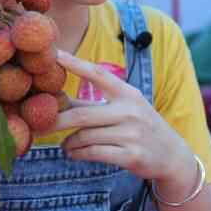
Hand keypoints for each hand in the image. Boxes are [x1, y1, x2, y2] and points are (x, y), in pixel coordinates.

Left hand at [53, 50, 196, 182]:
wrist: (172, 155)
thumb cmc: (140, 126)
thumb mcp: (124, 108)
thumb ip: (92, 102)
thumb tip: (55, 97)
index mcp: (127, 93)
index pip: (98, 73)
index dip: (75, 63)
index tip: (54, 54)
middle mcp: (130, 110)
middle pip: (82, 113)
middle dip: (56, 121)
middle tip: (37, 125)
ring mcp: (132, 134)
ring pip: (84, 136)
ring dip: (68, 142)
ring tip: (66, 145)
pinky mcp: (131, 155)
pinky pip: (93, 153)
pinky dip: (77, 154)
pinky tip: (74, 153)